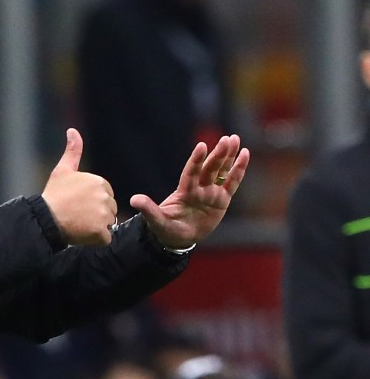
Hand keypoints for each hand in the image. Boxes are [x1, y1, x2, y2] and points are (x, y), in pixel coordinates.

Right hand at [41, 128, 118, 245]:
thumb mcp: (62, 171)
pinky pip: (105, 239)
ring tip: (78, 225)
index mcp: (99, 182)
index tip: (76, 206)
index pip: (105, 197)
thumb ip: (72, 151)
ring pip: (107, 225)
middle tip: (76, 217)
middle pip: (108, 211)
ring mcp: (103, 214)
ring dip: (95, 228)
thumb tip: (72, 130)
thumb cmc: (53, 196)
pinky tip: (82, 235)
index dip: (91, 204)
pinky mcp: (100, 231)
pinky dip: (95, 240)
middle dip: (95, 216)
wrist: (45, 219)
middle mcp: (105, 196)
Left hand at [130, 134, 250, 248]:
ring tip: (235, 139)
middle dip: (218, 154)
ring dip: (228, 156)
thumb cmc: (166, 229)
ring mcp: (211, 192)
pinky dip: (238, 169)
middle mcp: (198, 188)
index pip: (191, 173)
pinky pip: (232, 182)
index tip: (202, 146)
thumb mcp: (157, 221)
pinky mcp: (222, 199)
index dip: (196, 160)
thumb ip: (148, 209)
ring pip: (221, 171)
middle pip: (209, 168)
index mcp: (184, 191)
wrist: (178, 239)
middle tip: (227, 139)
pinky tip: (244, 154)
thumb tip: (133, 199)